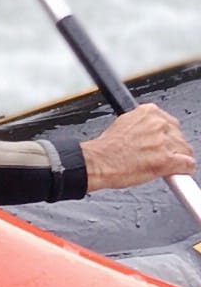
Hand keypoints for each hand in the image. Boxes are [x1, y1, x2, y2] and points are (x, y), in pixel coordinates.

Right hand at [82, 102, 196, 192]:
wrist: (97, 162)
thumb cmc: (106, 148)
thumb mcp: (124, 124)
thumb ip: (143, 126)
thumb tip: (152, 134)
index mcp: (149, 112)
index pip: (170, 123)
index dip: (167, 137)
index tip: (162, 144)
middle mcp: (158, 124)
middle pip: (180, 136)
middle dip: (172, 148)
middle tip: (159, 157)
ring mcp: (163, 142)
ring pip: (185, 150)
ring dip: (177, 159)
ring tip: (162, 167)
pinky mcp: (166, 160)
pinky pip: (188, 165)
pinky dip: (184, 171)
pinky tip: (175, 174)